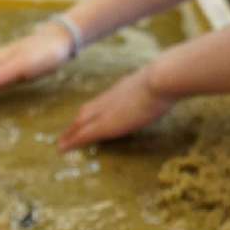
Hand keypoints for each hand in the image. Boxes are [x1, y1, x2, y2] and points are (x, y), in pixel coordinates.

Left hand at [57, 66, 172, 150]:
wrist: (160, 80)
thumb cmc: (166, 79)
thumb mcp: (160, 81)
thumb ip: (157, 86)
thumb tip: (168, 86)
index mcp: (122, 88)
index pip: (102, 101)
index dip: (92, 111)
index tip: (85, 119)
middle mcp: (109, 99)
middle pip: (86, 112)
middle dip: (75, 124)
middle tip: (65, 135)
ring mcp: (105, 111)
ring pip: (80, 122)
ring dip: (70, 133)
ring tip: (61, 145)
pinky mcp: (106, 125)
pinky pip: (84, 134)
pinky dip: (72, 141)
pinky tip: (62, 150)